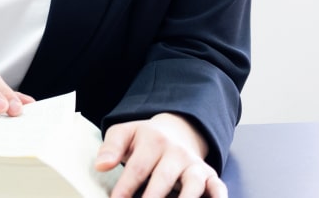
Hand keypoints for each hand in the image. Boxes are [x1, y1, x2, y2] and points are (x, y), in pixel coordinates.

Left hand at [96, 113, 225, 197]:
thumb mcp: (124, 134)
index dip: (126, 188)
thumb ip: (110, 148)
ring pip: (193, 185)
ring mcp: (194, 164)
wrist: (176, 130)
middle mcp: (176, 152)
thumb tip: (100, 165)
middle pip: (163, 179)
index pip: (137, 167)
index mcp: (152, 140)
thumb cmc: (144, 139)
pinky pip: (218, 189)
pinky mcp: (210, 175)